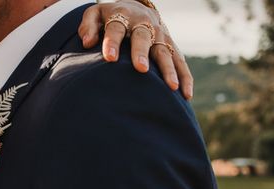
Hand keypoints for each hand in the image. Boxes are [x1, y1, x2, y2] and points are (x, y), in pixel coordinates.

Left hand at [78, 1, 192, 98]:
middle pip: (143, 37)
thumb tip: (87, 43)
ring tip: (172, 88)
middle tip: (141, 69)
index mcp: (123, 16)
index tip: (109, 58)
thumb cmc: (110, 18)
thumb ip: (88, 26)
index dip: (112, 42)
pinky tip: (186, 95)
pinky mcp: (170, 46)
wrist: (136, 9)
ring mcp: (160, 35)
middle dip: (142, 53)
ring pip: (165, 52)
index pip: (116, 28)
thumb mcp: (95, 15)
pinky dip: (185, 77)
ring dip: (169, 69)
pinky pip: (180, 61)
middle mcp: (144, 24)